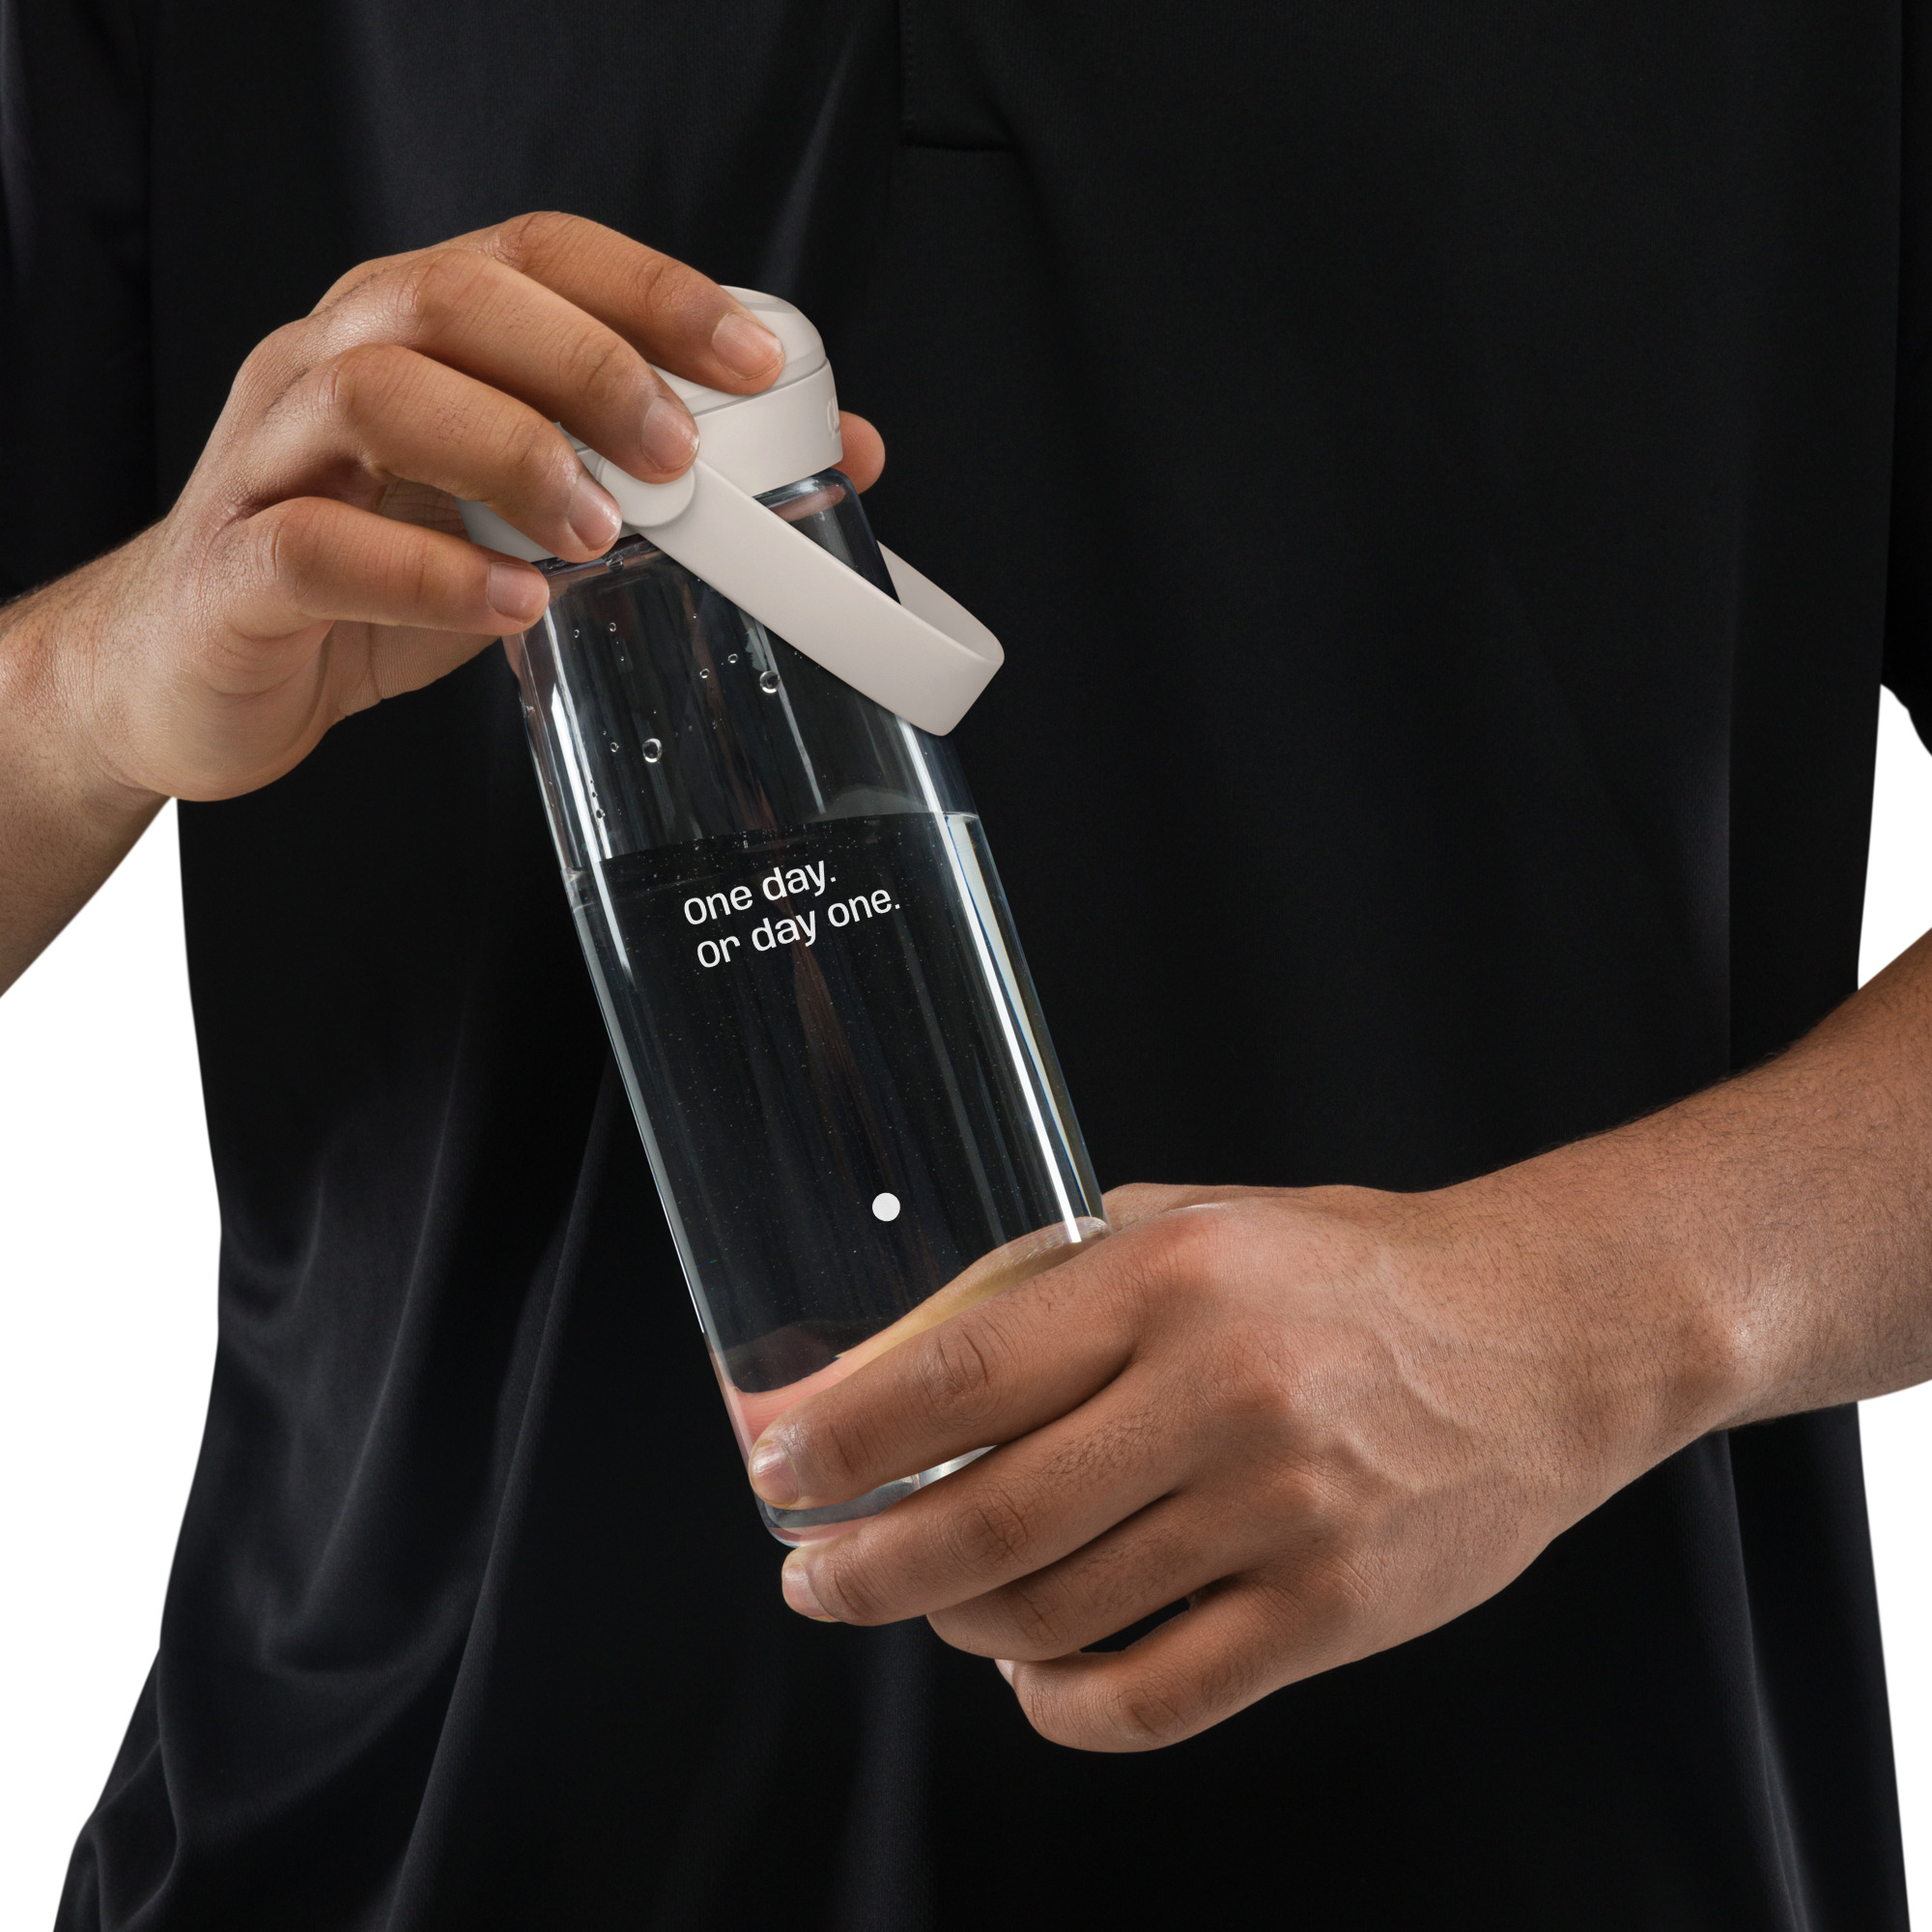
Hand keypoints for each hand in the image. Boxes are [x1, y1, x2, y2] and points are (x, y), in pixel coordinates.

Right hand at [0, 211, 882, 984]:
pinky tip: (510, 604)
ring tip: (595, 532)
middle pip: (452, 300)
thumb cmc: (364, 582)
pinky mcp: (232, 569)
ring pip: (375, 393)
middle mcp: (329, 368)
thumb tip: (831, 457)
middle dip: (587, 366)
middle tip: (676, 456)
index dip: (647, 290)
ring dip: (510, 453)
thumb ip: (638, 481)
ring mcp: (269, 461)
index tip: (751, 356)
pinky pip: (315, 545)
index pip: (531, 256)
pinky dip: (425, 574)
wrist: (199, 673)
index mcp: (410, 337)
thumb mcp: (517, 523)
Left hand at [748, 1172, 1740, 1751]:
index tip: (777, 1473)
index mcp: (1171, 1281)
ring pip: (1053, 1618)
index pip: (959, 1376)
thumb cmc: (1351, 1270)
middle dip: (862, 1566)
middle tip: (812, 1576)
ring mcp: (1279, 1517)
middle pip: (985, 1519)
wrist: (1543, 1337)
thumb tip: (898, 1358)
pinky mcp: (1330, 1615)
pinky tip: (1032, 1673)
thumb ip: (1053, 1280)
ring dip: (957, 1626)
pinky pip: (1152, 1699)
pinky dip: (1060, 1703)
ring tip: (933, 1602)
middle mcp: (1217, 1397)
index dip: (844, 1438)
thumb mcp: (1196, 1224)